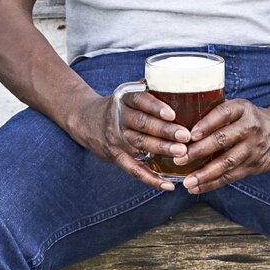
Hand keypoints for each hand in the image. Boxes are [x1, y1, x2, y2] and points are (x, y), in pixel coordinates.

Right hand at [65, 92, 190, 191]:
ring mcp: (116, 138)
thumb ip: (151, 89)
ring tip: (181, 153)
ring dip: (161, 149)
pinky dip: (150, 178)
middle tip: (185, 136)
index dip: (155, 107)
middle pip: (142, 124)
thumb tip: (183, 84)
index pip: (139, 100)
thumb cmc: (118, 106)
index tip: (172, 114)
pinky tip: (168, 185)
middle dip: (165, 130)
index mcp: (124, 98)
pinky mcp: (115, 156)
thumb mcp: (128, 92)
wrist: (84, 120)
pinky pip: (133, 169)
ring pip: (139, 144)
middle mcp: (119, 117)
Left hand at [179, 100, 269, 193]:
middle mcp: (250, 128)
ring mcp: (253, 149)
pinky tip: (196, 187)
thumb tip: (181, 120)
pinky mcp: (254, 166)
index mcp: (243, 109)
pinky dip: (212, 184)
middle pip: (223, 140)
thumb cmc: (249, 117)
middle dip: (199, 151)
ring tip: (187, 182)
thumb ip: (216, 112)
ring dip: (205, 174)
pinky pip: (231, 177)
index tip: (190, 134)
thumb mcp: (238, 107)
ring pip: (227, 163)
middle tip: (179, 159)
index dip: (207, 124)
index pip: (223, 114)